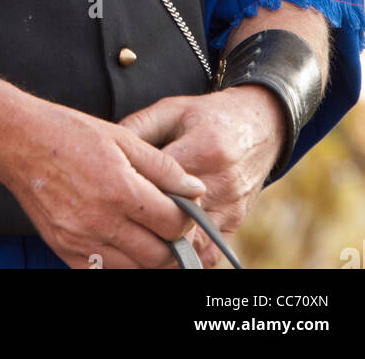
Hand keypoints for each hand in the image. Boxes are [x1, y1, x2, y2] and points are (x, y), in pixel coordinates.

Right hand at [0, 100, 206, 269]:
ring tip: (149, 232)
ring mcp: (81, 241)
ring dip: (149, 255)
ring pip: (135, 268)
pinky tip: (121, 239)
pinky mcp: (65, 251)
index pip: (173, 223)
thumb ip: (163, 166)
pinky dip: (120, 262)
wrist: (19, 142)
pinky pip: (104, 271)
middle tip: (172, 226)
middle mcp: (100, 221)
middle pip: (159, 255)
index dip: (187, 217)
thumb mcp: (122, 138)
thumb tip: (195, 189)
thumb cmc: (70, 134)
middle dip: (174, 243)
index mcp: (119, 189)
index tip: (185, 208)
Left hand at [119, 86, 286, 266]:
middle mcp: (221, 181)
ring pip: (192, 240)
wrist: (259, 126)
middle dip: (148, 219)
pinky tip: (165, 249)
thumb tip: (105, 147)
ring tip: (138, 238)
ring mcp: (231, 206)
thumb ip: (139, 126)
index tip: (113, 192)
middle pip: (177, 214)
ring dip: (166, 243)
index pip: (163, 179)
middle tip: (120, 221)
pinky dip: (188, 255)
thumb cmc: (208, 116)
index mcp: (204, 148)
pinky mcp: (236, 221)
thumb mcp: (172, 109)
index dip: (136, 187)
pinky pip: (211, 251)